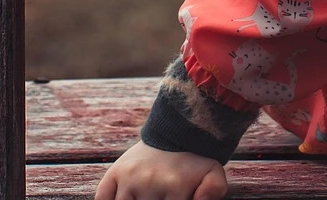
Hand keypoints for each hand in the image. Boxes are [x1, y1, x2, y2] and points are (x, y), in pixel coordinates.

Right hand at [94, 140, 227, 199]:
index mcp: (174, 185)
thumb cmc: (194, 162)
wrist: (174, 133)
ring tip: (146, 195)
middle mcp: (147, 181)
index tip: (171, 197)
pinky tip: (127, 197)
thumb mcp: (213, 173)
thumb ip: (214, 190)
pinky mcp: (112, 175)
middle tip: (159, 194)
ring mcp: (127, 179)